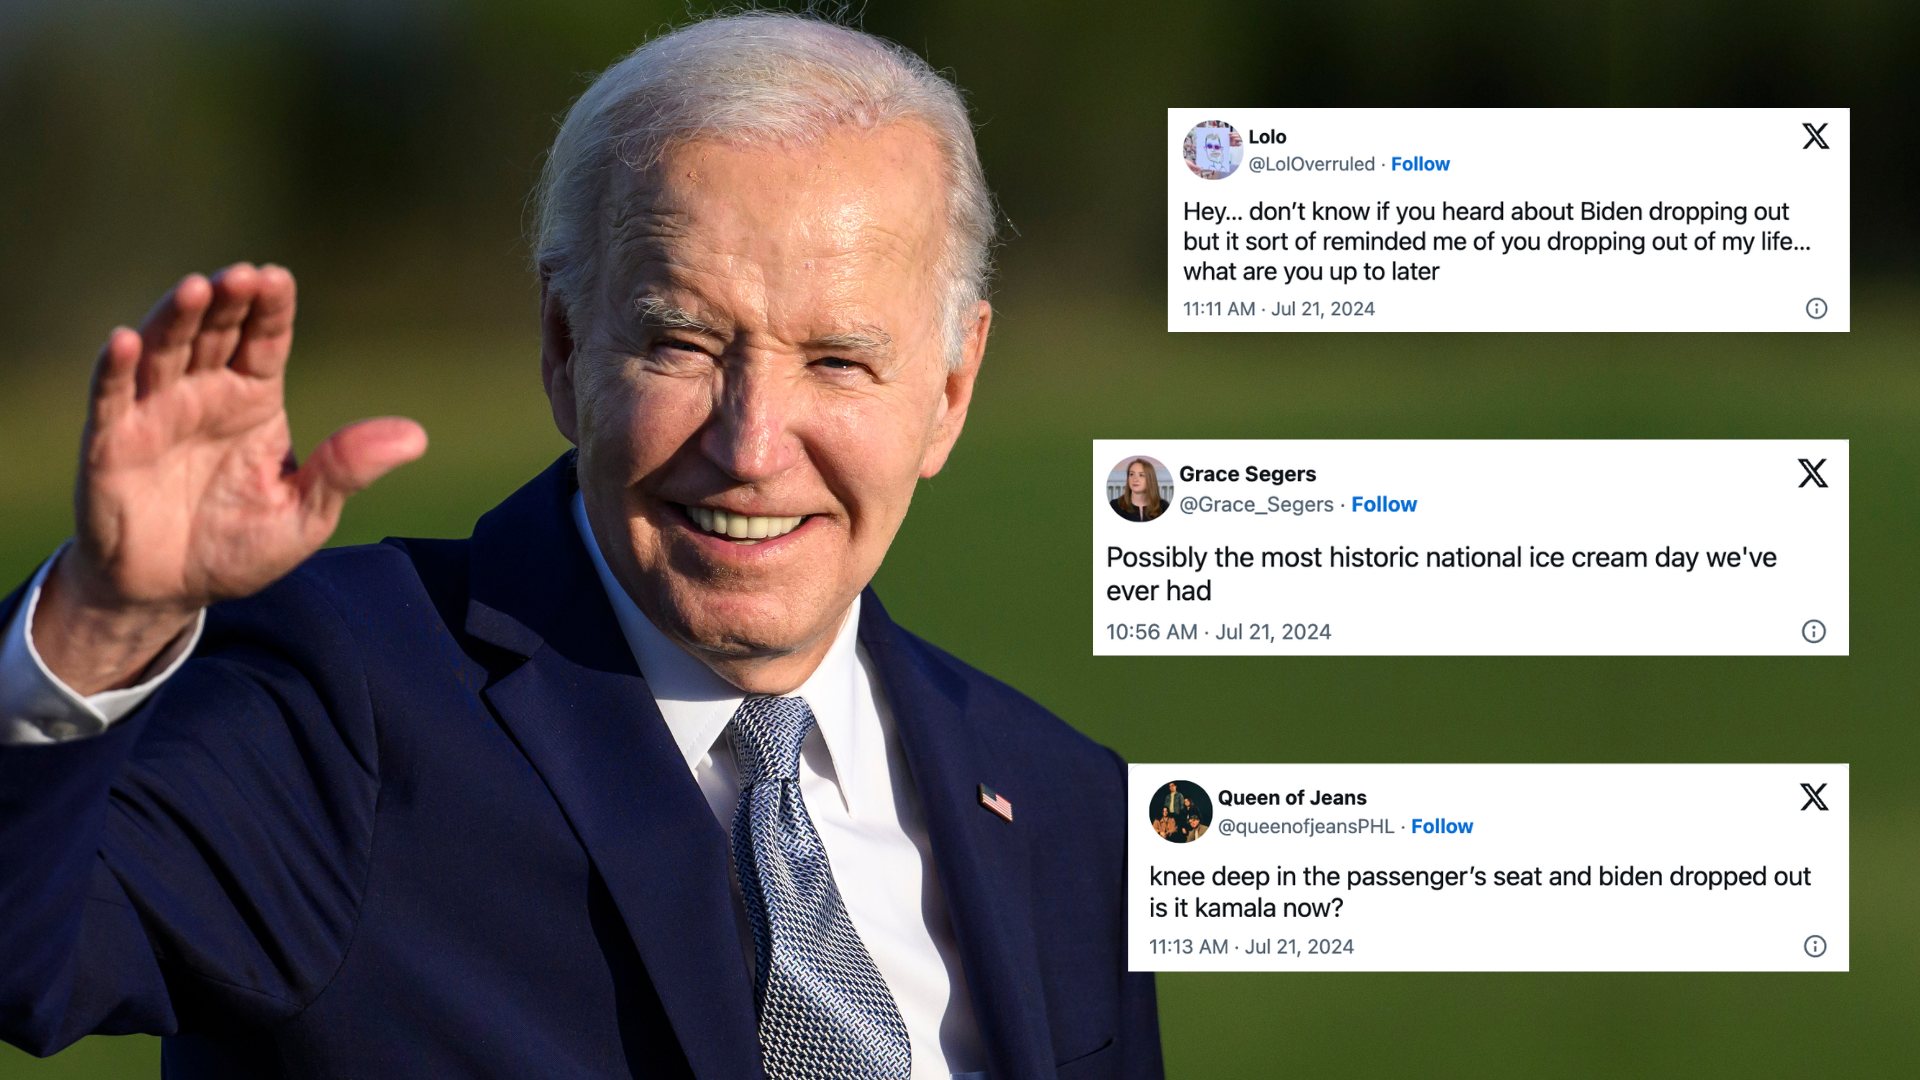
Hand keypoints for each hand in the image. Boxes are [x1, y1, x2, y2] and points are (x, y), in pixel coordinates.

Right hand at [33, 264, 426, 694]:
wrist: (168, 592)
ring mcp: (155, 413)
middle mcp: (204, 394)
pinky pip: (110, 397)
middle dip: (227, 302)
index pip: (266, 341)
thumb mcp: (305, 515)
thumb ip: (347, 470)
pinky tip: (125, 340)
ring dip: (175, 318)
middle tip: (241, 276)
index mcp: (254, 400)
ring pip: (164, 351)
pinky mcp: (111, 442)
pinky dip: (115, 367)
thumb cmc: (237, 547)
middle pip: (216, 333)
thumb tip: (416, 437)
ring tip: (194, 290)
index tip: (278, 278)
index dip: (270, 308)